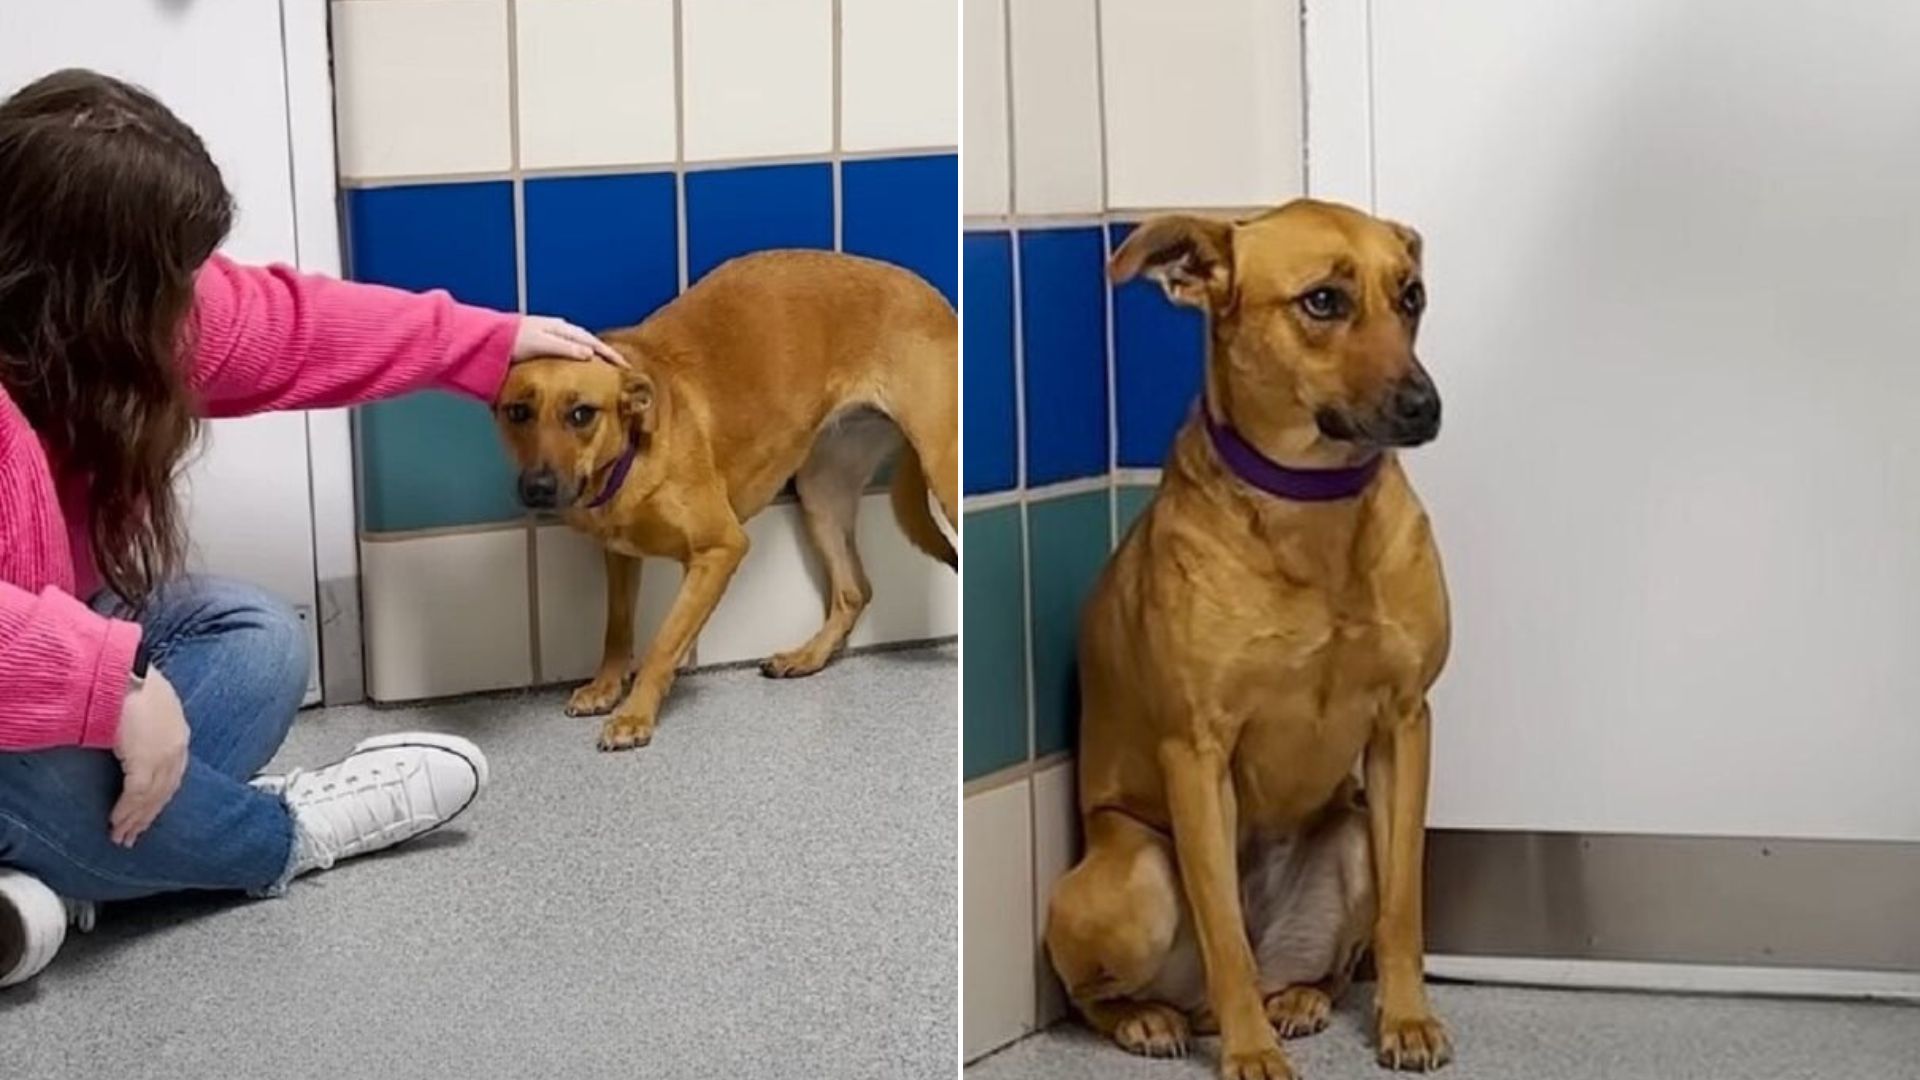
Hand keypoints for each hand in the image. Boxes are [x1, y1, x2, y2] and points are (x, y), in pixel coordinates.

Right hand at [110, 668, 188, 847]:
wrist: (121, 671)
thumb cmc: (126, 681)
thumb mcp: (145, 707)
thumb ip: (144, 728)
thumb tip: (130, 740)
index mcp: (178, 733)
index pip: (172, 774)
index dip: (159, 797)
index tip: (148, 814)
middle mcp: (177, 747)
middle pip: (164, 790)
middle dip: (148, 815)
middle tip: (133, 836)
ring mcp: (163, 755)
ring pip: (151, 797)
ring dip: (135, 819)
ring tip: (122, 836)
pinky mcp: (146, 760)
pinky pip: (136, 795)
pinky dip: (126, 812)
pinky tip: (116, 824)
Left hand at [513, 316, 625, 365]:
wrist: (487, 338)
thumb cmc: (513, 340)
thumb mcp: (541, 344)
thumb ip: (565, 348)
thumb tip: (591, 354)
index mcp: (562, 329)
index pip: (593, 343)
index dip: (610, 355)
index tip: (625, 367)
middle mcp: (559, 329)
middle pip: (588, 342)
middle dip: (605, 353)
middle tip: (618, 368)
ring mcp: (550, 334)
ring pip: (578, 344)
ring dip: (592, 354)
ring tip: (602, 367)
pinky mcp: (541, 342)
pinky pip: (567, 348)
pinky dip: (578, 355)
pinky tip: (576, 364)